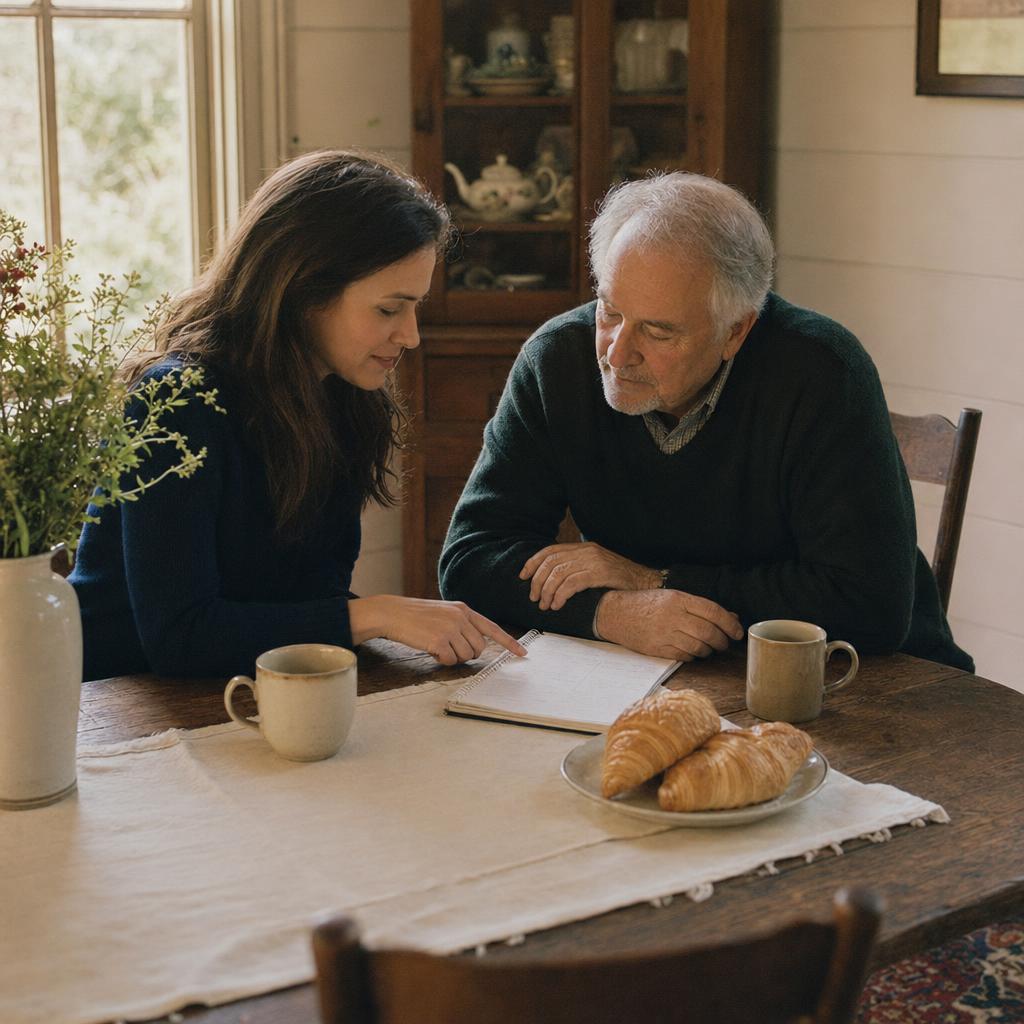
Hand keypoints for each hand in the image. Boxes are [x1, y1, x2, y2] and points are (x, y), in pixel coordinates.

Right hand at [348, 596, 526, 665]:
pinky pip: (450, 661)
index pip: (492, 628)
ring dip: (453, 657)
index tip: (522, 654)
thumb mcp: (444, 612)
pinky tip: (430, 649)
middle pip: (479, 648)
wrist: (393, 613)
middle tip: (449, 648)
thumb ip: (462, 624)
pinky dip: (442, 660)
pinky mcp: (439, 640)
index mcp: (464, 610)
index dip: (509, 643)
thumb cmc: (417, 616)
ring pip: (466, 656)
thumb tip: (476, 647)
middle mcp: (461, 617)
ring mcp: (450, 628)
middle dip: (467, 654)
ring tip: (436, 645)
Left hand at [519, 542, 661, 610]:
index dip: (533, 562)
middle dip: (537, 581)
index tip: (523, 576)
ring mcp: (594, 561)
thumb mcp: (597, 569)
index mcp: (584, 548)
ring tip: (545, 605)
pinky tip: (557, 605)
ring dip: (547, 591)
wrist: (647, 583)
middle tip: (534, 598)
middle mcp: (587, 551)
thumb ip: (578, 569)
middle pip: (551, 562)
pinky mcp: (600, 573)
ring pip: (558, 573)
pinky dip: (560, 595)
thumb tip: (553, 580)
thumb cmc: (621, 581)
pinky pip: (572, 583)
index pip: (551, 551)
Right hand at [595, 590, 743, 661]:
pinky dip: (693, 656)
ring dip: (709, 650)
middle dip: (722, 641)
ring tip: (709, 648)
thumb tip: (730, 617)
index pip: (713, 611)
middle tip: (725, 643)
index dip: (730, 623)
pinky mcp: (657, 649)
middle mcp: (672, 616)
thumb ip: (701, 607)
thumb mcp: (673, 597)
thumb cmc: (646, 604)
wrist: (615, 613)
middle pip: (709, 632)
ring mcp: (664, 634)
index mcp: (678, 599)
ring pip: (699, 647)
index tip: (737, 631)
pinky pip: (684, 656)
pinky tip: (693, 652)